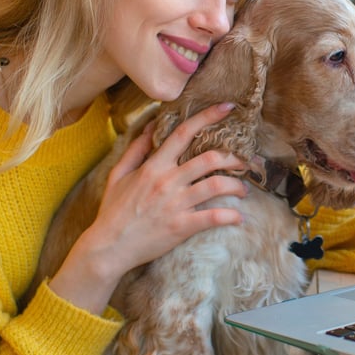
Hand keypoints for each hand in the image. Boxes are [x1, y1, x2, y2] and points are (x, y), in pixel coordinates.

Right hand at [49, 103, 248, 313]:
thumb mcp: (119, 175)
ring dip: (237, 186)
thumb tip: (149, 127)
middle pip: (210, 159)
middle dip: (234, 157)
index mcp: (154, 166)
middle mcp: (168, 181)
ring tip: (244, 190)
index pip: (184, 133)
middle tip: (245, 162)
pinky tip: (240, 218)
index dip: (208, 117)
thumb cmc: (114, 211)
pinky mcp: (182, 226)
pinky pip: (213, 217)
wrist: (109, 247)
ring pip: (216, 185)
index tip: (228, 108)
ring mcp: (176, 204)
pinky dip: (231, 217)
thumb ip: (136, 150)